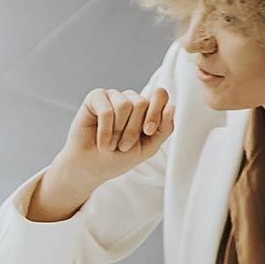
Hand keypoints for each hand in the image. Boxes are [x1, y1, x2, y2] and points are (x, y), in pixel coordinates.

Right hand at [31, 88, 174, 217]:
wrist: (92, 168)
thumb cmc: (119, 157)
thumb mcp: (148, 148)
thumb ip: (164, 129)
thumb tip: (171, 107)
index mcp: (146, 109)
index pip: (160, 95)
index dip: (156, 112)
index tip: (148, 132)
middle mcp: (130, 99)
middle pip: (142, 102)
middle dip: (133, 130)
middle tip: (123, 146)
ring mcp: (113, 96)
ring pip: (124, 105)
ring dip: (118, 132)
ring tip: (111, 144)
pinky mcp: (95, 98)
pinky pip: (106, 109)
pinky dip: (105, 131)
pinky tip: (101, 141)